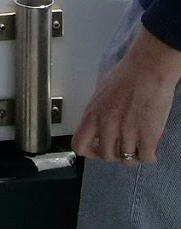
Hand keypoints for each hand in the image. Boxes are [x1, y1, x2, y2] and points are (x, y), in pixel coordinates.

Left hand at [73, 24, 180, 164]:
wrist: (148, 68)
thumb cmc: (126, 76)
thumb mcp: (101, 94)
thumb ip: (98, 114)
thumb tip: (98, 129)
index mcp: (92, 114)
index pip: (80, 145)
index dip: (89, 151)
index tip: (98, 149)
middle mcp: (107, 126)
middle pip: (106, 156)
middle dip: (115, 153)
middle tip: (123, 146)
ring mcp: (127, 132)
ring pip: (126, 159)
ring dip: (132, 155)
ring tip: (138, 145)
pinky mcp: (148, 136)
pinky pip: (145, 158)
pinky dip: (148, 156)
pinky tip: (149, 147)